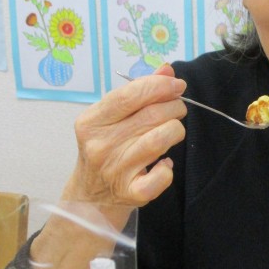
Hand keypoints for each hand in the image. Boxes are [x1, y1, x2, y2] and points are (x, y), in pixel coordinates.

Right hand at [65, 65, 186, 206]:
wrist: (91, 198)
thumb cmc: (106, 150)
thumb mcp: (112, 119)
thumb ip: (138, 93)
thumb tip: (166, 70)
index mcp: (91, 122)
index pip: (128, 96)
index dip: (158, 86)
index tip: (177, 85)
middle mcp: (100, 145)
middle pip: (150, 116)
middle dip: (174, 107)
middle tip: (177, 110)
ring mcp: (115, 170)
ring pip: (160, 140)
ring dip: (175, 131)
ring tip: (173, 131)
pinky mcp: (131, 193)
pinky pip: (162, 176)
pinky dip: (168, 168)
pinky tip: (163, 164)